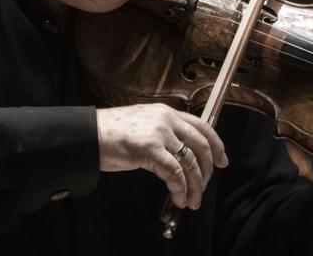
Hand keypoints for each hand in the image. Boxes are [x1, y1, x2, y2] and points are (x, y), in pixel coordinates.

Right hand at [97, 103, 227, 209]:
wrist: (89, 135)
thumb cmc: (111, 133)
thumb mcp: (144, 124)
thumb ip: (164, 133)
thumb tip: (180, 156)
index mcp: (167, 112)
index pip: (203, 126)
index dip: (217, 145)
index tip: (223, 160)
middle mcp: (167, 120)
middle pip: (201, 146)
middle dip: (207, 171)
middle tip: (205, 187)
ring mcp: (160, 134)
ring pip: (190, 163)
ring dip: (195, 186)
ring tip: (192, 200)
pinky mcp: (151, 150)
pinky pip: (175, 174)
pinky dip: (179, 189)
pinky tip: (177, 198)